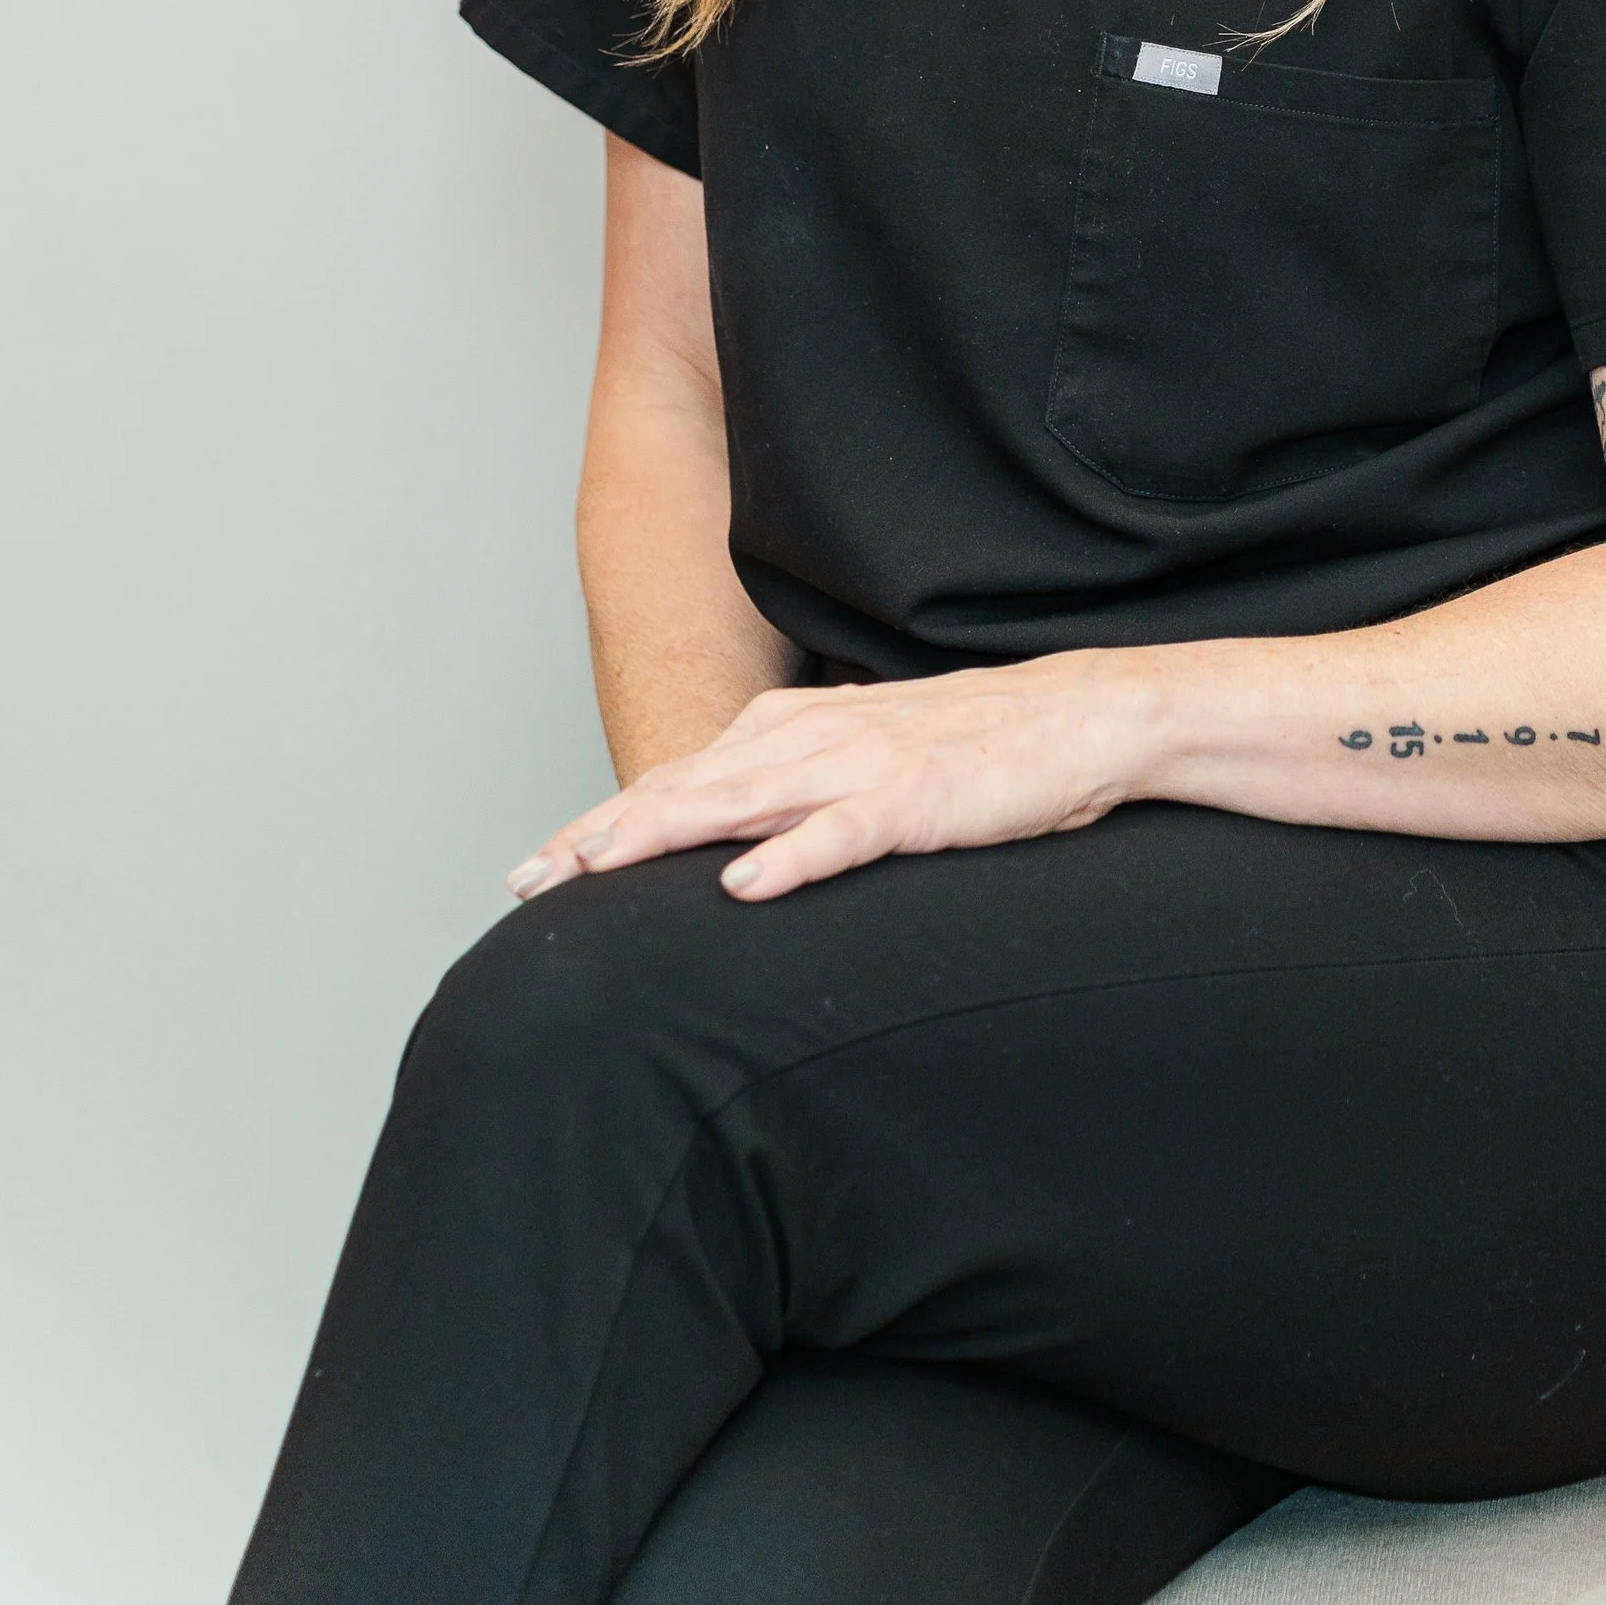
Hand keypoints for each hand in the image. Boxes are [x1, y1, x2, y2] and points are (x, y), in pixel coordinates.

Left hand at [505, 651, 1165, 905]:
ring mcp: (864, 766)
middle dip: (602, 834)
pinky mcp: (919, 797)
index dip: (602, 824)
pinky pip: (844, 831)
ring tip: (597, 868)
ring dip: (665, 834)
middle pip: (686, 789)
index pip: (678, 781)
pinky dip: (793, 857)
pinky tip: (746, 884)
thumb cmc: (969, 750)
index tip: (535, 868)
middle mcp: (814, 740)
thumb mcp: (861, 761)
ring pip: (743, 801)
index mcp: (794, 733)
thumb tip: (721, 843)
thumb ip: (791, 792)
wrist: (1075, 720)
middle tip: (529, 877)